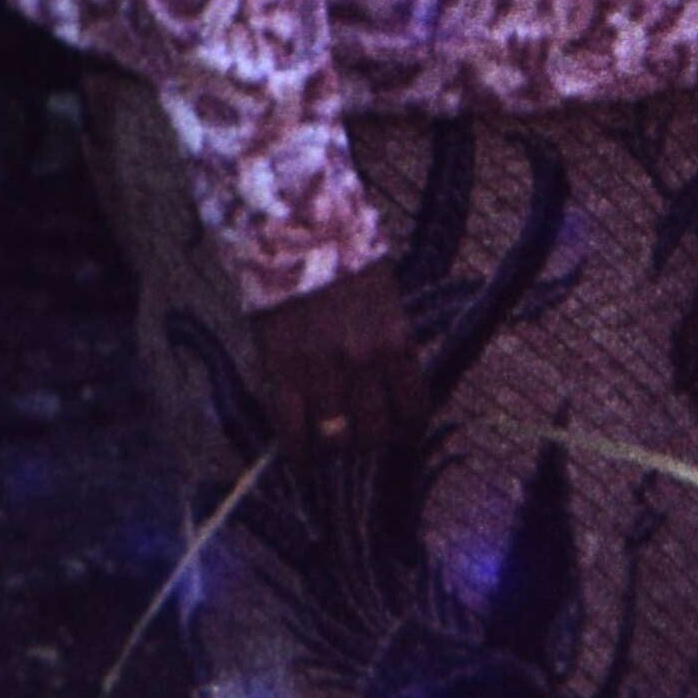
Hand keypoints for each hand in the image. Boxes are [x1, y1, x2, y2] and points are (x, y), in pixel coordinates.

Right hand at [251, 259, 426, 462]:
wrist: (294, 237)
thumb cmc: (343, 267)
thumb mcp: (386, 305)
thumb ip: (389, 350)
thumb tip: (389, 396)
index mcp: (397, 343)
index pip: (414, 411)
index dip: (406, 432)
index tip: (396, 435)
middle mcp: (364, 362)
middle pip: (375, 433)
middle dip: (368, 442)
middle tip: (357, 439)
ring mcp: (323, 369)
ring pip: (336, 439)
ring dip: (334, 450)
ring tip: (328, 447)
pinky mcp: (283, 371)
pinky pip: (292, 431)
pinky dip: (299, 453)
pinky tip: (300, 460)